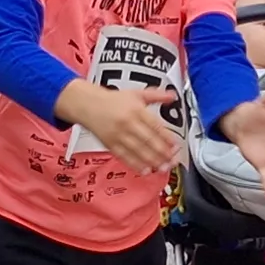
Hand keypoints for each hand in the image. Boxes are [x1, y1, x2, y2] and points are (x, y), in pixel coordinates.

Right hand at [58, 82, 184, 172]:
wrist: (88, 104)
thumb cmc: (112, 100)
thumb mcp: (136, 94)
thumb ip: (156, 96)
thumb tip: (172, 96)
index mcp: (136, 110)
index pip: (155, 126)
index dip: (167, 137)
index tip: (176, 145)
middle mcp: (128, 123)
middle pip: (148, 140)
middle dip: (162, 152)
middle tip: (173, 160)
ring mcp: (118, 135)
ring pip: (138, 150)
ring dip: (152, 161)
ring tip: (163, 167)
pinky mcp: (111, 144)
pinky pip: (125, 156)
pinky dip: (136, 165)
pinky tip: (146, 170)